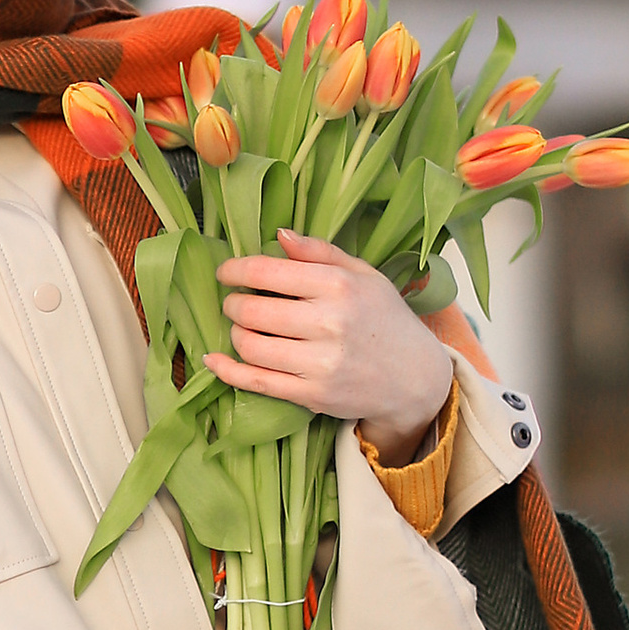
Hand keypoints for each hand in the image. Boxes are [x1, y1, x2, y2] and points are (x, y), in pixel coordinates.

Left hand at [213, 234, 455, 459]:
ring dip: (235, 333)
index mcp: (339, 286)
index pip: (268, 271)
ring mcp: (320, 363)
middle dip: (233, 303)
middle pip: (252, 309)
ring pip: (250, 345)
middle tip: (235, 302)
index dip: (236, 270)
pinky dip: (227, 370)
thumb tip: (279, 234)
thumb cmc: (385, 320)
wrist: (414, 377)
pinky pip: (256, 381)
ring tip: (243, 327)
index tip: (226, 272)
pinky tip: (214, 360)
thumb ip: (320, 253)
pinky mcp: (312, 395)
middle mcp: (329, 323)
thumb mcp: (364, 275)